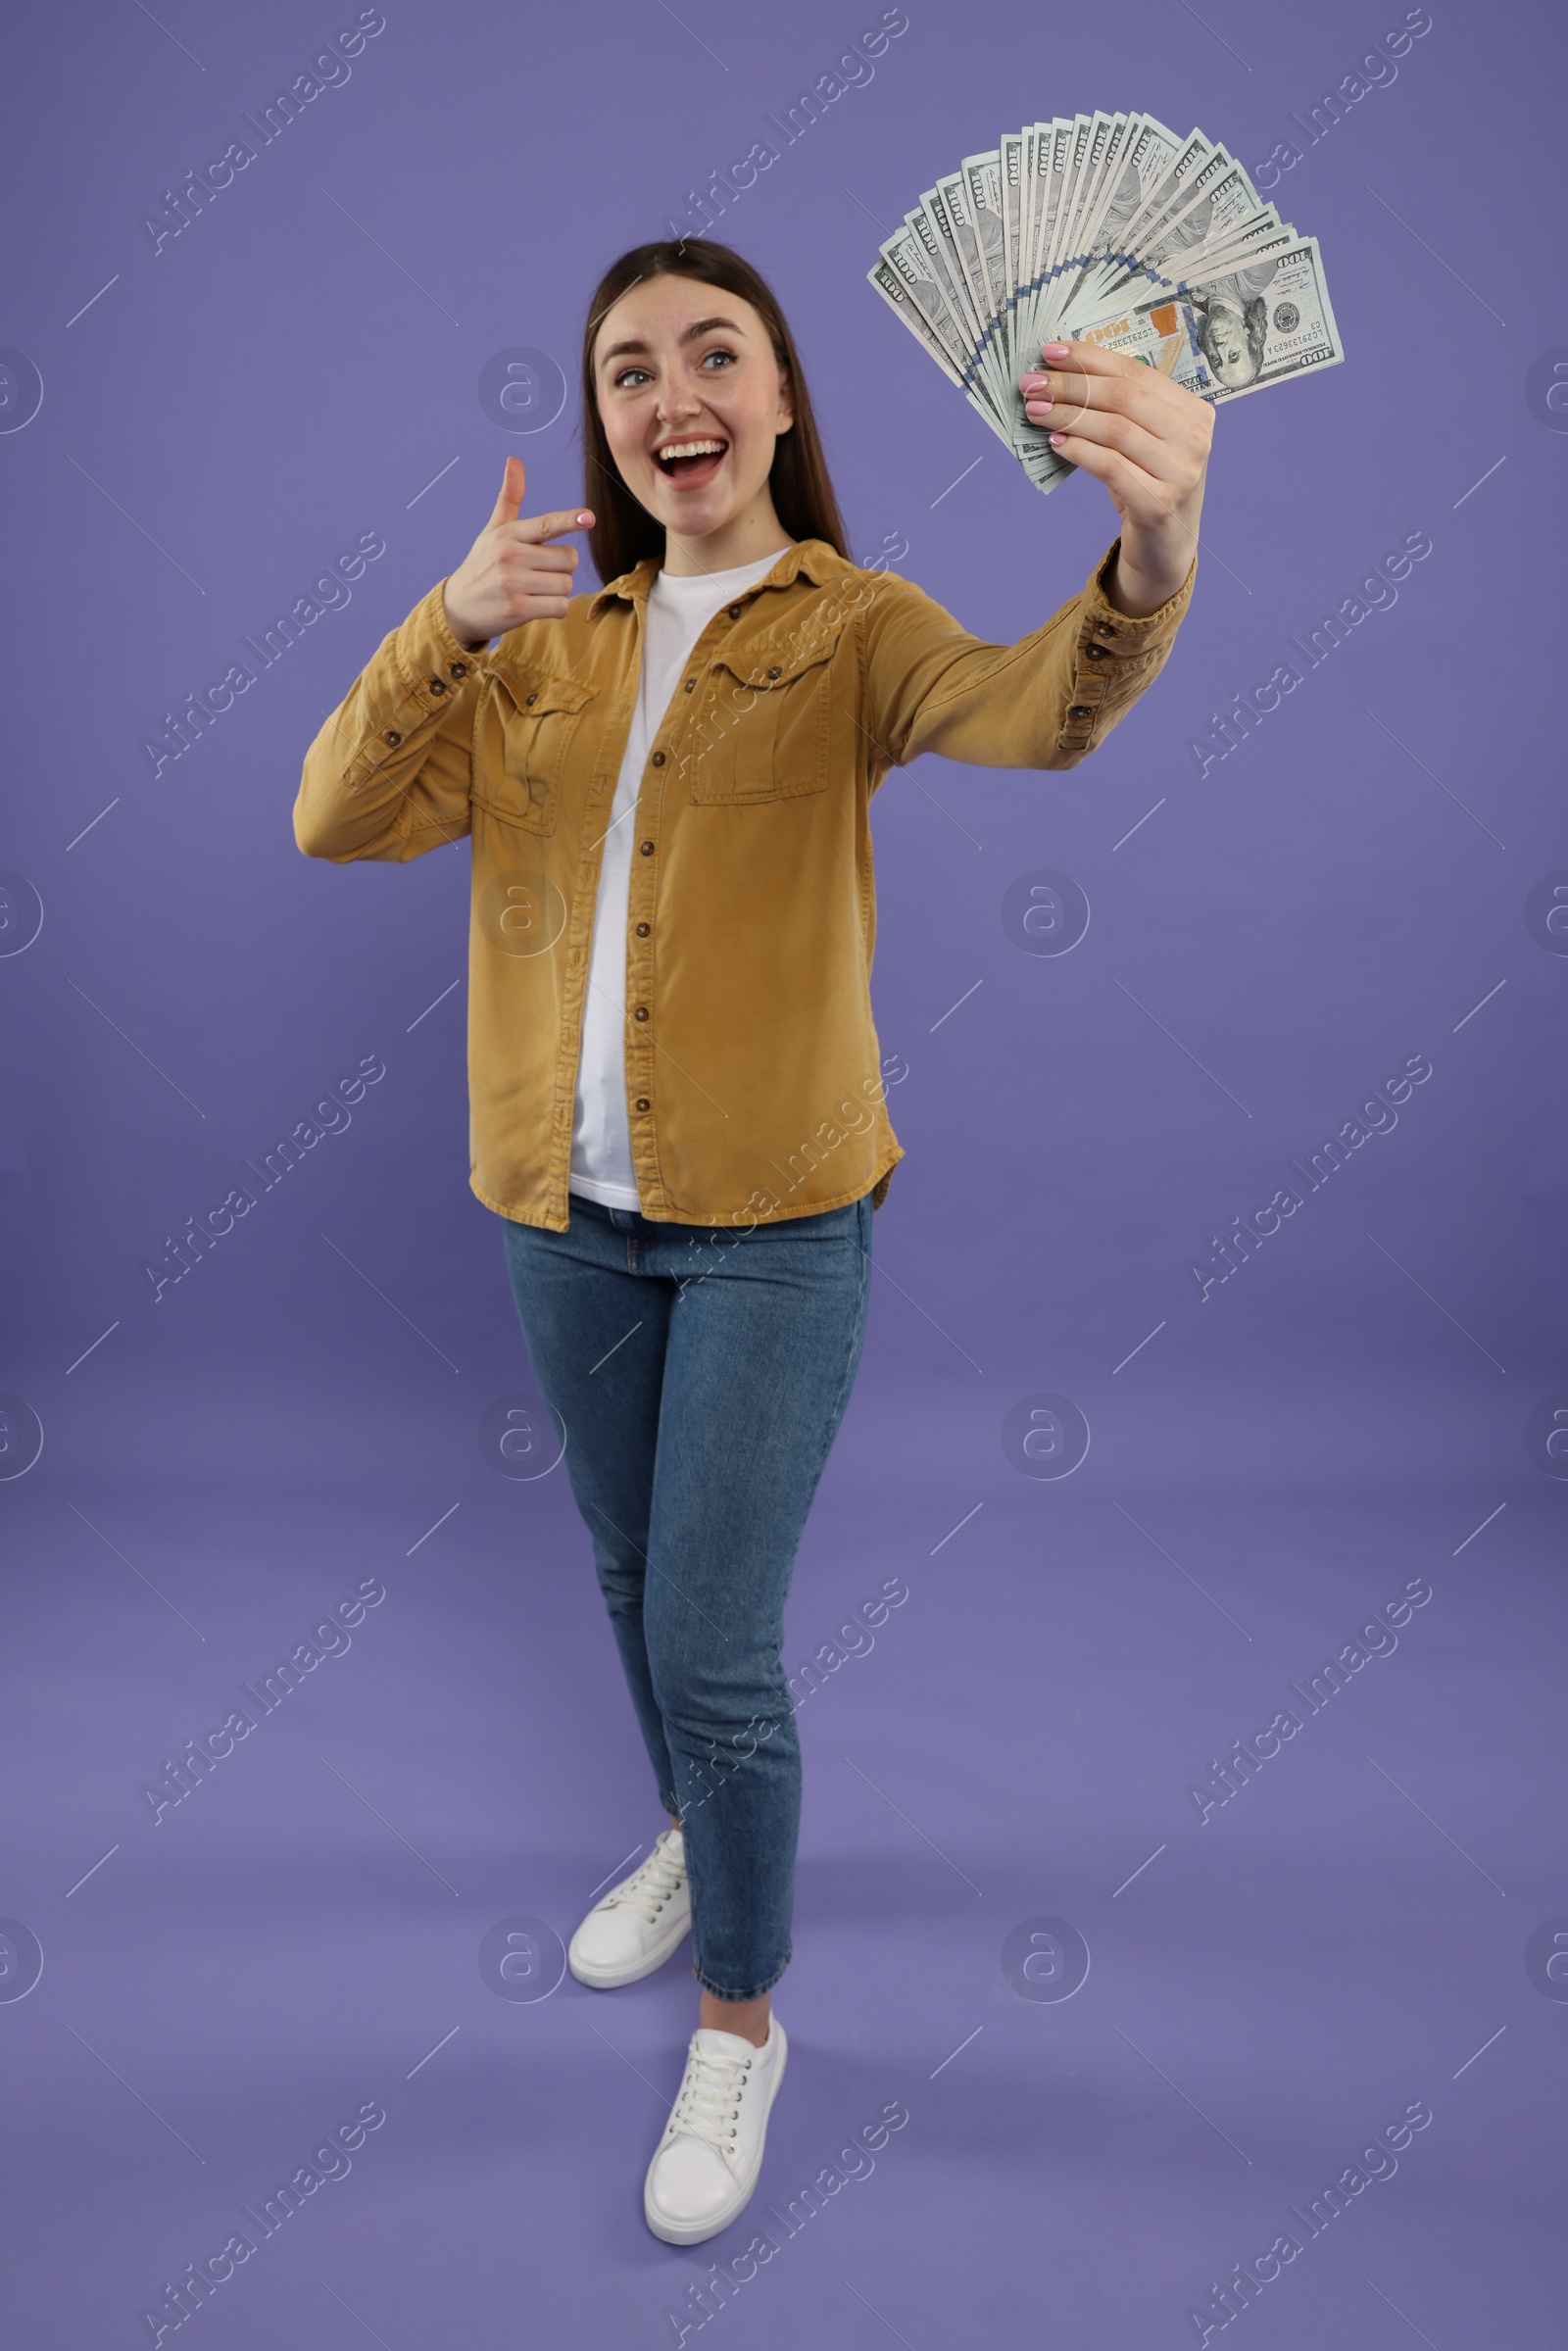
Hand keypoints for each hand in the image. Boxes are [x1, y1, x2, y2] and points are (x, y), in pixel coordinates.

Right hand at [441, 455, 594, 645]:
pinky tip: (536, 606)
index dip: (570, 520)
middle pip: (568, 558)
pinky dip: (554, 609)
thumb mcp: (493, 530)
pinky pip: (559, 607)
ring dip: (558, 591)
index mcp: (509, 534)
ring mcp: (512, 583)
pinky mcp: (516, 609)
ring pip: (566, 584)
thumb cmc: (483, 565)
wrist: (458, 608)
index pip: (546, 524)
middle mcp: (510, 556)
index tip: (589, 517)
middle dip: (563, 568)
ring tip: (534, 591)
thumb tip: (514, 459)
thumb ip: (509, 498)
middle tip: (541, 573)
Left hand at [1019, 340, 1212, 617]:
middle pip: (1123, 397)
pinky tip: (1055, 444)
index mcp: (1195, 411)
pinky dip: (1079, 451)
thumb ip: (1123, 407)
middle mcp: (1195, 438)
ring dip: (1068, 417)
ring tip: (1035, 412)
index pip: (1136, 372)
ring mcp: (1181, 472)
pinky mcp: (1159, 503)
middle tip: (1033, 384)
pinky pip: (1109, 466)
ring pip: (1114, 430)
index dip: (1090, 358)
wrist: (1164, 546)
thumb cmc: (1147, 483)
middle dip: (1072, 386)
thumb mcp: (1144, 440)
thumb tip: (1063, 371)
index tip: (1050, 352)